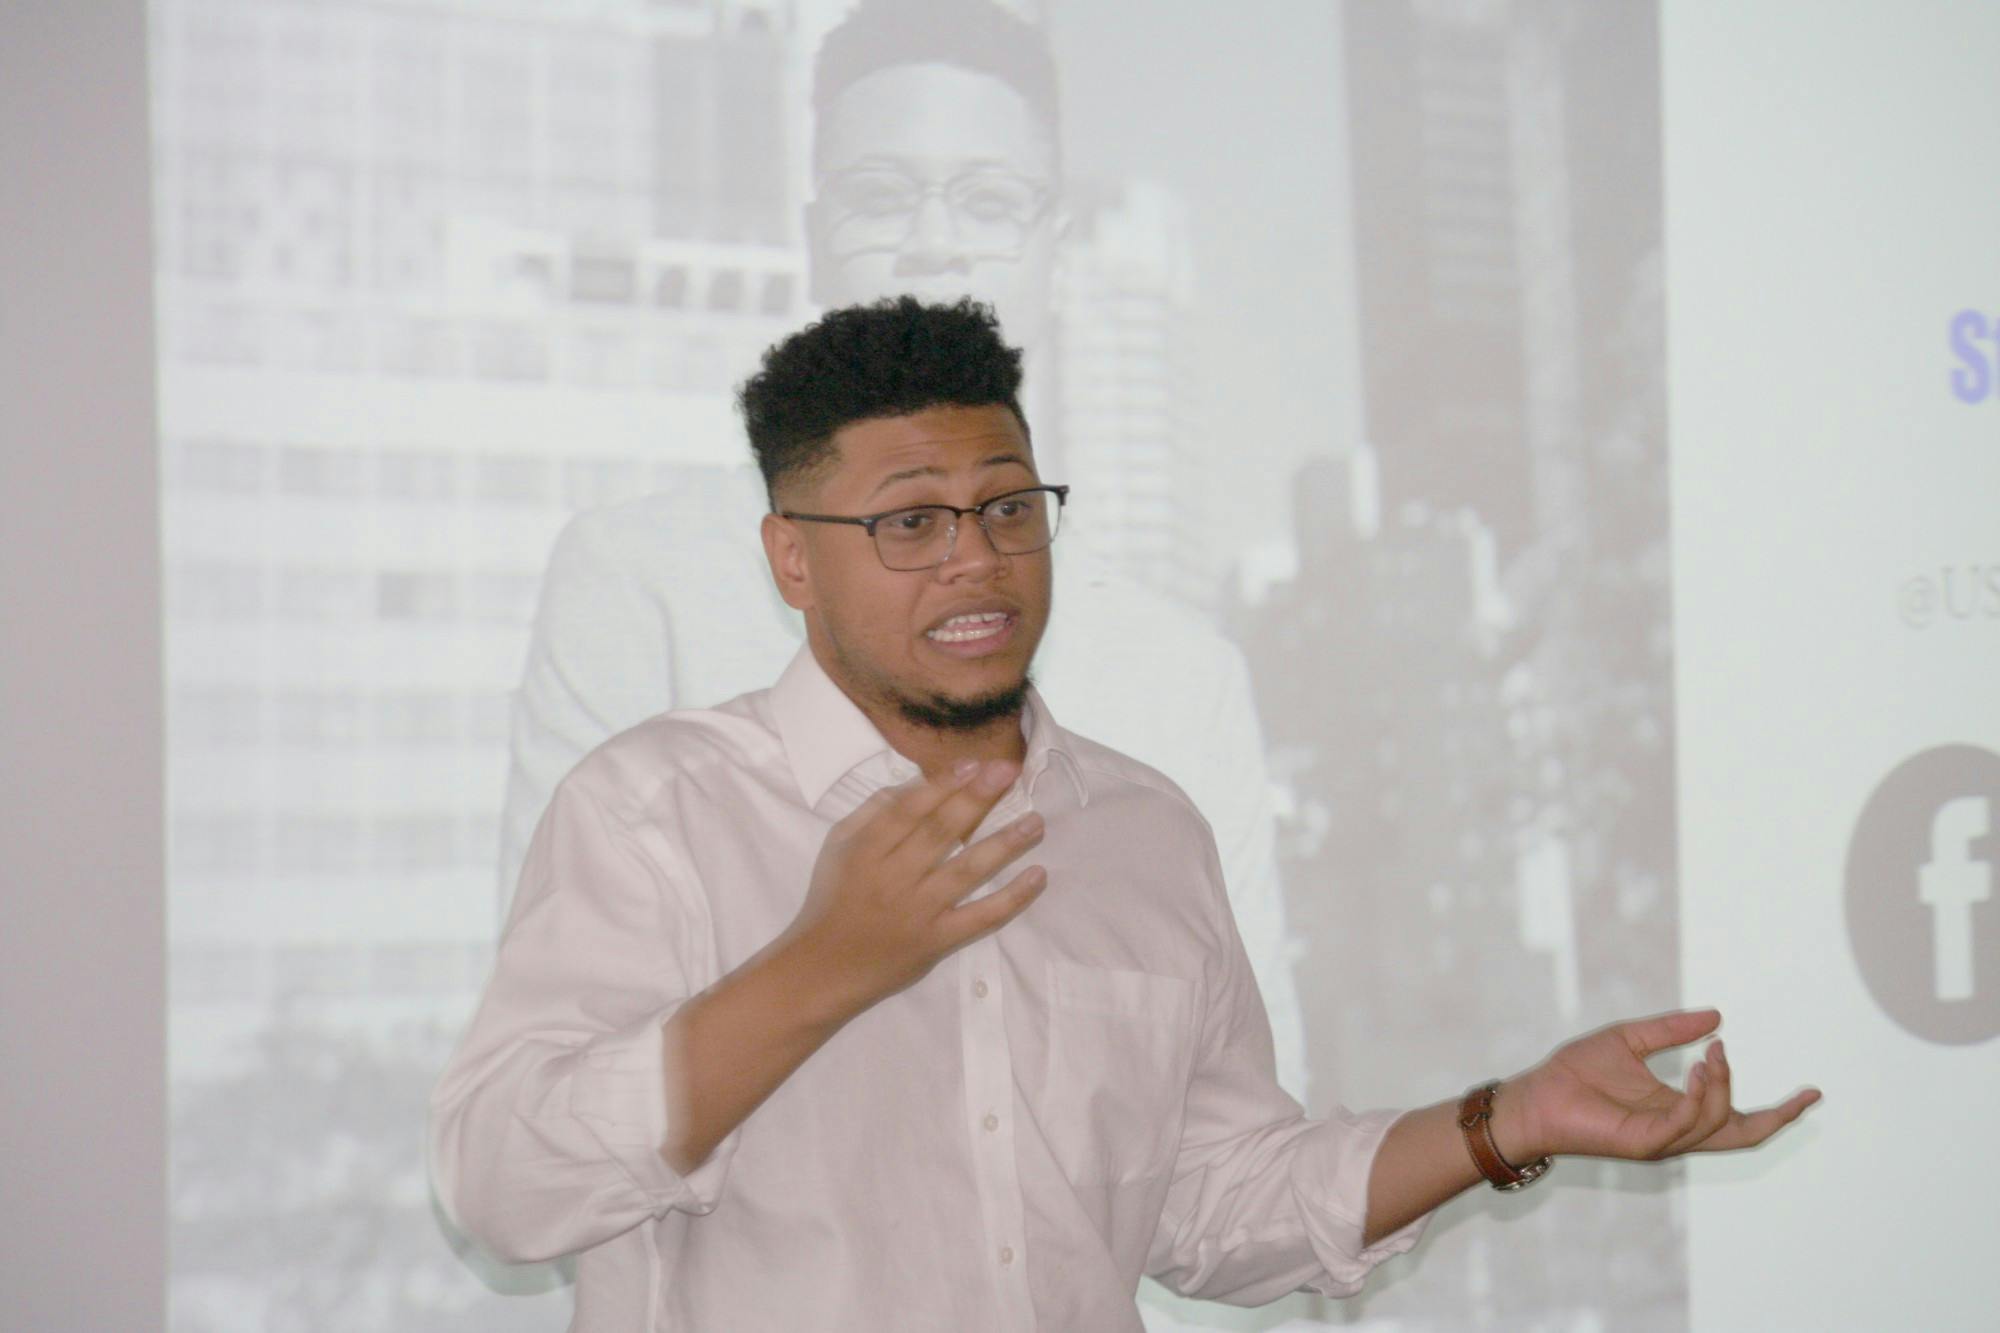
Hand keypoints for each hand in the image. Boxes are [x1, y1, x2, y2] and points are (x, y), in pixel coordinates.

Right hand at [780, 759, 1046, 1018]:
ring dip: (1004, 843)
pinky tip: (1037, 876)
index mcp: (866, 851)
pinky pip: (981, 917)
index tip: (973, 763)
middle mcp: (894, 878)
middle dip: (977, 798)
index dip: (941, 784)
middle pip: (941, 832)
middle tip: (1009, 770)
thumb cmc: (831, 901)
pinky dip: (1012, 898)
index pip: (908, 810)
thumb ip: (872, 813)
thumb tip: (916, 783)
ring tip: (1035, 822)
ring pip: (967, 870)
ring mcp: (919, 911)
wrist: (824, 969)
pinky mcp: (938, 940)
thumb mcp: (838, 849)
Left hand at [1498, 1008, 1820, 1163]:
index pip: (1737, 1116)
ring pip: (1716, 1123)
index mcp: (1678, 1108)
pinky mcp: (1644, 1143)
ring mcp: (1662, 1140)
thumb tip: (1716, 1017)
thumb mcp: (1629, 1040)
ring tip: (1713, 1054)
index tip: (1811, 1092)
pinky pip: (1684, 1125)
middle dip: (1778, 1118)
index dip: (1777, 1110)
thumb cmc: (1575, 1072)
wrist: (1536, 1095)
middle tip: (1804, 1095)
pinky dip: (1698, 1099)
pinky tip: (1698, 1071)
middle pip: (1743, 1135)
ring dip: (1722, 1086)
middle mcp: (1676, 1129)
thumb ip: (1671, 1031)